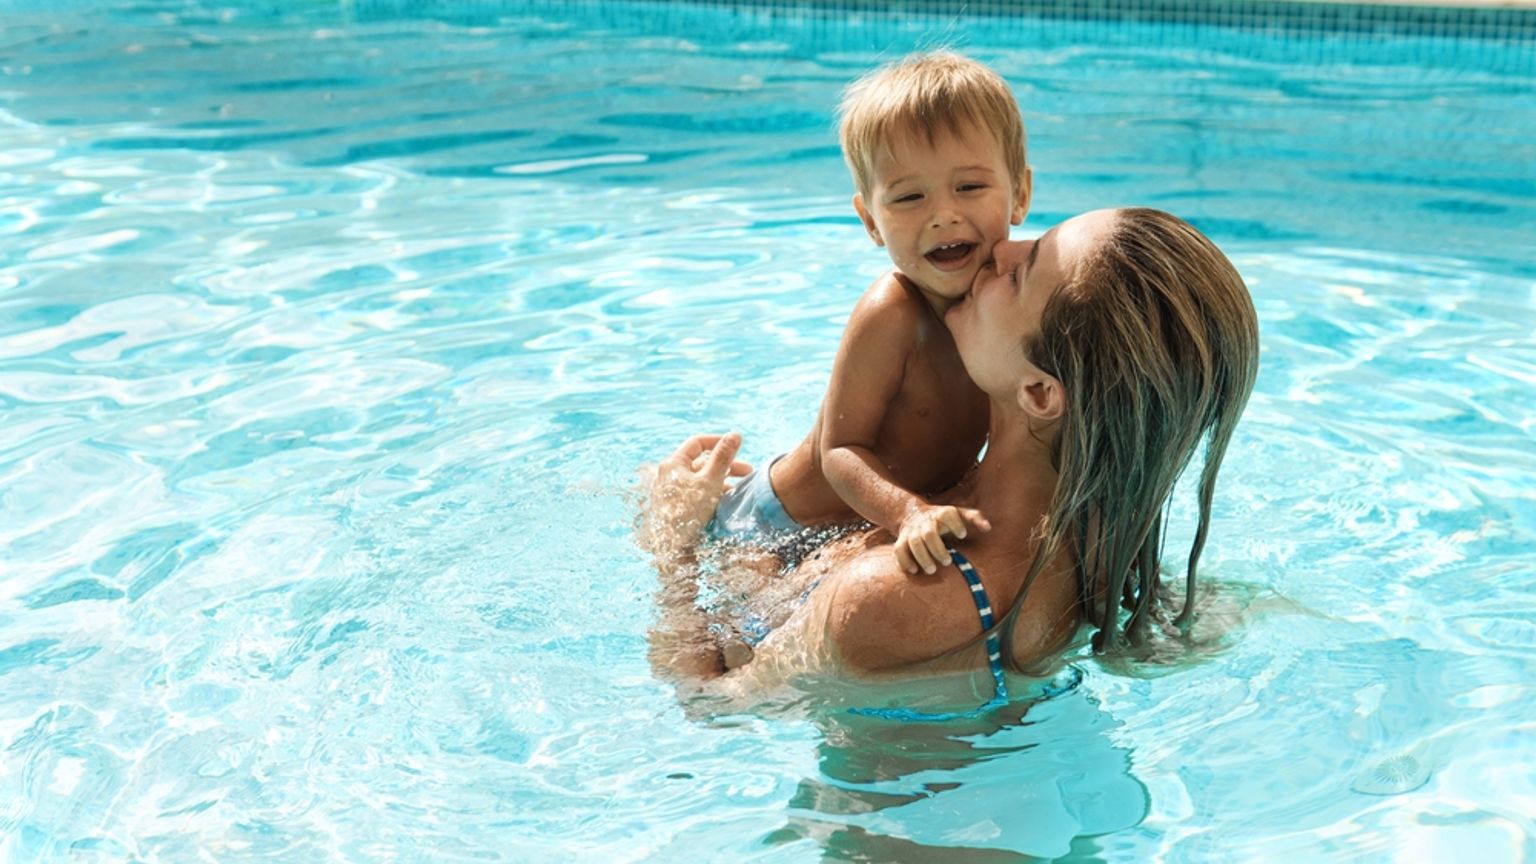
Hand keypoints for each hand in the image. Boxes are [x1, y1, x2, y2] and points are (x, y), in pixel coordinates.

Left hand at [645, 432, 752, 550]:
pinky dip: (712, 493)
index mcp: (674, 464)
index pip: (698, 443)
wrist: (673, 548)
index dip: (719, 442)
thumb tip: (735, 434)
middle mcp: (669, 475)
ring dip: (722, 481)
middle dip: (726, 465)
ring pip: (701, 479)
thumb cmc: (689, 512)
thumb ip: (723, 457)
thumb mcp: (711, 481)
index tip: (737, 447)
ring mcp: (671, 492)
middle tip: (748, 471)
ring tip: (740, 490)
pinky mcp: (675, 507)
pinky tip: (727, 502)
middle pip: (701, 462)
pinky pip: (697, 493)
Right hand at [894, 504, 990, 574]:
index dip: (955, 524)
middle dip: (937, 548)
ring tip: (932, 570)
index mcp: (941, 514)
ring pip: (913, 543)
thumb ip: (974, 518)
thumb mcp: (959, 513)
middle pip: (929, 533)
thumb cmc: (943, 519)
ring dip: (922, 557)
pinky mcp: (901, 540)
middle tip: (948, 562)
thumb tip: (988, 528)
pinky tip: (914, 571)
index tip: (963, 535)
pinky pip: (899, 550)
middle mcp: (926, 522)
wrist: (912, 513)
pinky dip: (904, 561)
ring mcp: (912, 531)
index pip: (948, 514)